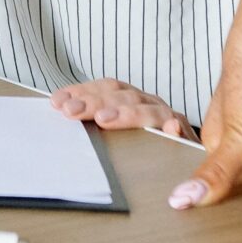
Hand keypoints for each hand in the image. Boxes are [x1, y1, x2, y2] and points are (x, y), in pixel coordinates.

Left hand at [51, 78, 185, 136]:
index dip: (80, 92)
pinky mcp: (184, 134)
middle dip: (93, 102)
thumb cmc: (142, 141)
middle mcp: (147, 101)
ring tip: (104, 119)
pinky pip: (182, 130)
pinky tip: (171, 129)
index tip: (57, 102)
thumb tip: (59, 110)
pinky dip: (175, 128)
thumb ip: (93, 121)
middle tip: (71, 111)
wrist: (184, 154)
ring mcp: (166, 116)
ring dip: (125, 112)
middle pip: (120, 95)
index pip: (104, 88)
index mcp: (129, 97)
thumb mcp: (115, 128)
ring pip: (147, 109)